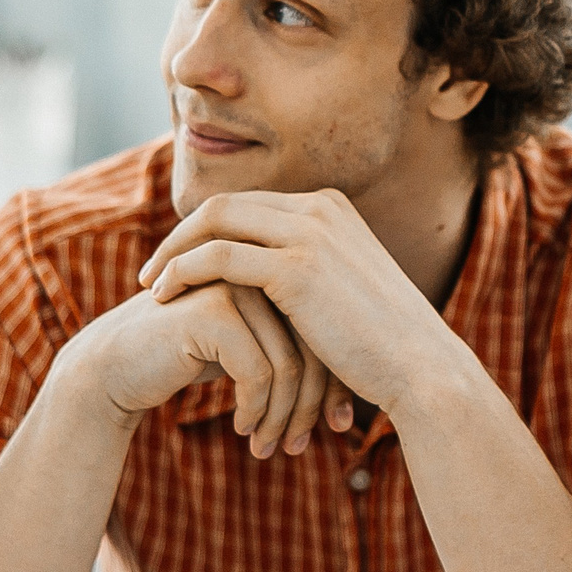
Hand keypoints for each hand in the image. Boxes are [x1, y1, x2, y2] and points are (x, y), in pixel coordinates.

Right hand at [54, 278, 327, 458]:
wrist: (115, 365)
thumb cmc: (190, 359)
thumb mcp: (250, 351)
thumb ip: (294, 349)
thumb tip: (351, 388)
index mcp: (278, 270)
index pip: (326, 330)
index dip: (334, 383)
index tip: (334, 427)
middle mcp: (262, 270)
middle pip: (315, 346)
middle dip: (311, 405)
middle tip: (300, 447)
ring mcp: (237, 285)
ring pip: (290, 364)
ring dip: (281, 417)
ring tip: (269, 449)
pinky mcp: (213, 310)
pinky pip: (258, 372)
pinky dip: (256, 409)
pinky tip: (243, 430)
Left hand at [137, 188, 482, 427]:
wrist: (421, 368)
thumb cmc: (385, 345)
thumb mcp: (346, 292)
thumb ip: (311, 273)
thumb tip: (274, 287)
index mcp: (331, 208)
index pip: (250, 204)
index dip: (207, 230)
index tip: (180, 261)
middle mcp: (320, 208)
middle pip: (226, 204)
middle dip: (182, 235)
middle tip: (153, 270)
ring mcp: (309, 233)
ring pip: (214, 222)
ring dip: (173, 252)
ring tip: (151, 286)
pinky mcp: (295, 268)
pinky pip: (217, 256)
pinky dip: (182, 271)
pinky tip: (165, 297)